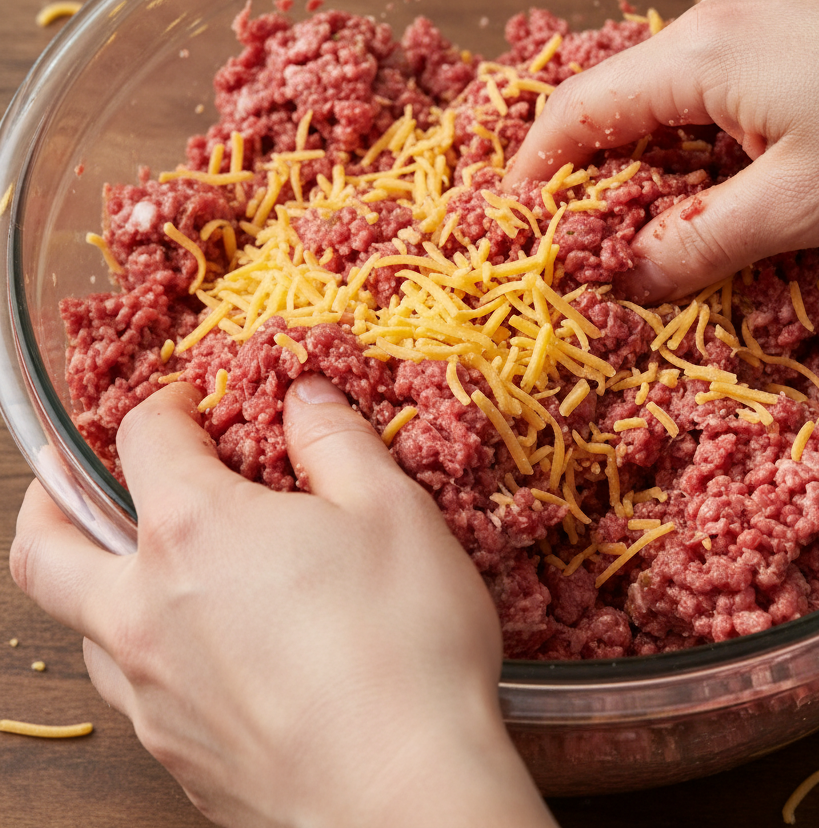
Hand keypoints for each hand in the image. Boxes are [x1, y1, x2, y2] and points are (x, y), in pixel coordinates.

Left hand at [10, 376, 555, 827]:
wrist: (404, 792)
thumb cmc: (403, 640)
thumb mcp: (392, 509)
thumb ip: (337, 440)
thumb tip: (307, 398)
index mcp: (193, 531)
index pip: (143, 440)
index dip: (167, 406)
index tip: (193, 403)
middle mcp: (145, 612)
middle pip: (46, 547)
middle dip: (46, 500)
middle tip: (70, 480)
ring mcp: (152, 695)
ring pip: (81, 628)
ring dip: (95, 584)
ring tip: (146, 570)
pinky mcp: (177, 758)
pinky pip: (134, 693)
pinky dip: (145, 653)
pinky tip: (206, 654)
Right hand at [505, 0, 818, 300]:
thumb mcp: (806, 205)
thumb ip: (701, 244)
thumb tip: (627, 278)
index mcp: (702, 50)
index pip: (579, 109)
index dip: (535, 170)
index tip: (515, 224)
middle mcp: (721, 12)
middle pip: (623, 96)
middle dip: (600, 173)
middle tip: (597, 241)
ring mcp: (767, 4)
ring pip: (677, 89)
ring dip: (661, 156)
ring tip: (669, 221)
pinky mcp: (807, 13)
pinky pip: (726, 76)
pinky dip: (708, 131)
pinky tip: (737, 172)